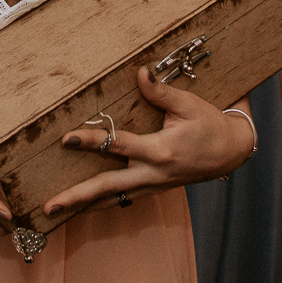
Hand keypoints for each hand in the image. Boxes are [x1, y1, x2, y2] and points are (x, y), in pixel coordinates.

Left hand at [42, 67, 255, 217]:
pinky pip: (124, 198)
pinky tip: (85, 204)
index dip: (90, 140)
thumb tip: (140, 72)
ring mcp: (153, 185)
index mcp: (159, 152)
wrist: (232, 152)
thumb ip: (161, 91)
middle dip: (77, 197)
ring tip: (56, 210)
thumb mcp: (189, 105)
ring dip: (85, 205)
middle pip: (108, 188)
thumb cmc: (210, 125)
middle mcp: (152, 174)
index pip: (116, 146)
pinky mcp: (154, 187)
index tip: (66, 139)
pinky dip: (103, 201)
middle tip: (49, 205)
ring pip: (113, 198)